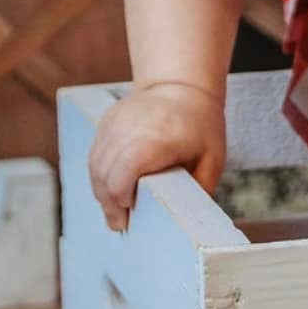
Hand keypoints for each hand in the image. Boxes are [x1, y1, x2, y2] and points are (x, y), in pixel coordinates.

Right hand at [88, 81, 224, 231]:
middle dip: (109, 203)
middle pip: (105, 172)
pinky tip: (110, 188)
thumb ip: (201, 187)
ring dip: (101, 190)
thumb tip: (191, 218)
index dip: (121, 198)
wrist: (182, 84)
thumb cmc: (201, 124)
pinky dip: (99, 173)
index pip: (125, 172)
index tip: (127, 219)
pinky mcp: (107, 120)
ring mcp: (115, 122)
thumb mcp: (212, 157)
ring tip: (113, 210)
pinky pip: (95, 152)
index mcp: (157, 139)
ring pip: (95, 164)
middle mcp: (130, 128)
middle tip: (118, 224)